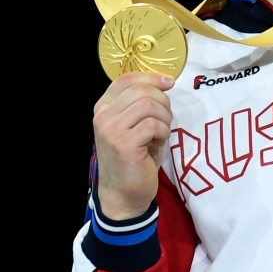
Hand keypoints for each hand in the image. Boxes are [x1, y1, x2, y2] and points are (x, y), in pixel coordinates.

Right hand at [92, 72, 174, 220]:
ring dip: (164, 118)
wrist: (124, 194)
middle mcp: (103, 116)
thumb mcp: (135, 124)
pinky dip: (163, 132)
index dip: (151, 77)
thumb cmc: (134, 157)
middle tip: (165, 120)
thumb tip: (165, 81)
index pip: (127, 79)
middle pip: (142, 90)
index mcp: (103, 107)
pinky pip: (154, 125)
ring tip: (160, 133)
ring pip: (149, 105)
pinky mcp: (123, 143)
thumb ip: (141, 103)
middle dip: (163, 102)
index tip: (169, 82)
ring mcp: (110, 129)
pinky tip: (157, 143)